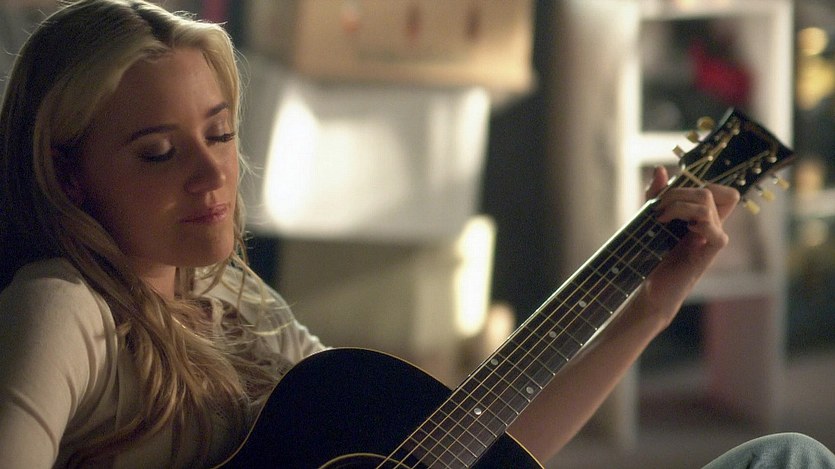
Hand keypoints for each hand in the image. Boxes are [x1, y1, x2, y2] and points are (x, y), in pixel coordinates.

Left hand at [638, 166, 739, 325]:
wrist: (652, 288)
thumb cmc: (654, 256)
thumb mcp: (651, 219)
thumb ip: (656, 195)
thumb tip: (660, 169)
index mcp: (702, 216)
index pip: (721, 190)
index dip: (698, 184)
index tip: (669, 195)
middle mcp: (711, 224)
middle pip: (711, 191)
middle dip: (679, 192)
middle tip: (658, 208)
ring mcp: (712, 238)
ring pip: (708, 205)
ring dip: (679, 206)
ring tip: (661, 219)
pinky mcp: (709, 254)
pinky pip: (717, 232)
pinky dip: (697, 224)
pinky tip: (681, 231)